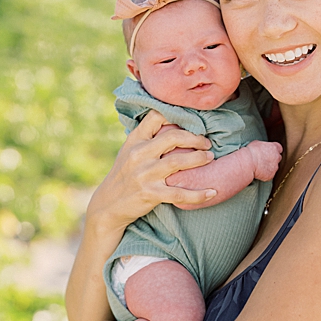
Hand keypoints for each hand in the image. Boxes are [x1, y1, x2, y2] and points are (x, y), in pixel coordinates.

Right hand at [89, 111, 215, 231]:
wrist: (108, 205)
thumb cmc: (124, 175)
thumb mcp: (129, 151)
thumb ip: (146, 139)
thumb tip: (173, 125)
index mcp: (135, 140)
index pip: (156, 117)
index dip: (177, 115)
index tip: (192, 121)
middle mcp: (139, 154)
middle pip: (173, 137)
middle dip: (195, 138)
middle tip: (207, 144)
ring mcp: (144, 174)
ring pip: (178, 161)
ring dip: (199, 158)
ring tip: (210, 158)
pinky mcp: (150, 194)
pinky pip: (179, 193)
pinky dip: (198, 194)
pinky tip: (212, 192)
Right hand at [248, 140, 282, 180]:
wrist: (248, 162)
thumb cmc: (250, 152)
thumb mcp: (256, 143)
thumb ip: (263, 145)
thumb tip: (261, 147)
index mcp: (274, 147)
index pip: (279, 148)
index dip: (274, 150)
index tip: (269, 151)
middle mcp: (277, 157)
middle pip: (278, 158)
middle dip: (272, 159)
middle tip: (264, 159)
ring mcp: (275, 167)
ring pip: (274, 167)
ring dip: (269, 166)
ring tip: (259, 166)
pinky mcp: (271, 175)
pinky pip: (270, 174)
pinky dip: (265, 173)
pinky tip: (259, 172)